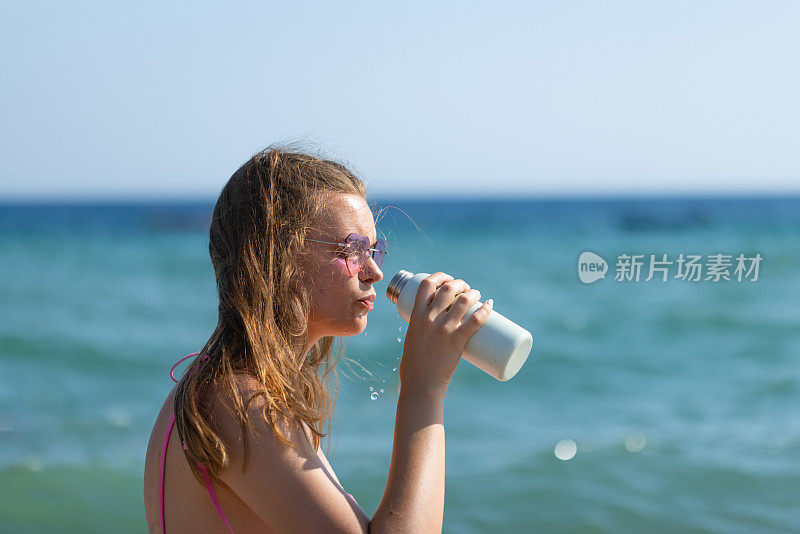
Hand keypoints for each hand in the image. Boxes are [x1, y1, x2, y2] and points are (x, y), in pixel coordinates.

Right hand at [399, 272, 493, 392]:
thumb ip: (422, 327)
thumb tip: (438, 320)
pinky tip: (490, 305)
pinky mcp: (457, 341)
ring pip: (463, 301)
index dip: (439, 276)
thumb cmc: (414, 363)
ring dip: (474, 293)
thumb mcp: (412, 337)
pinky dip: (485, 310)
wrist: (420, 383)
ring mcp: (444, 329)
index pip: (427, 285)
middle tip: (466, 289)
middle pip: (448, 289)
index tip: (447, 279)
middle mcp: (429, 319)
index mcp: (416, 316)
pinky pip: (475, 321)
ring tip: (478, 295)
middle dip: (460, 283)